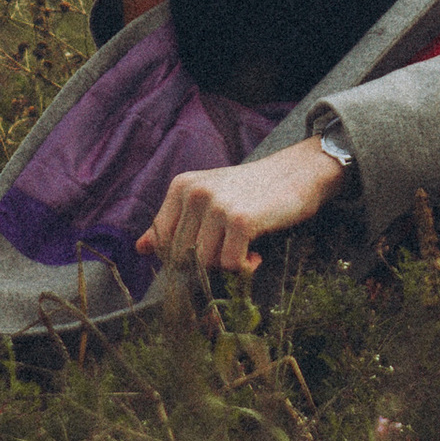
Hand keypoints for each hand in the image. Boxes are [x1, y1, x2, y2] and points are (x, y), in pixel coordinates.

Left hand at [139, 134, 348, 278]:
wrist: (298, 173)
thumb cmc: (252, 191)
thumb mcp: (208, 199)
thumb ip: (174, 222)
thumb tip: (140, 248)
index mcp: (182, 186)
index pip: (162, 240)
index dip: (182, 256)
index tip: (208, 248)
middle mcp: (195, 193)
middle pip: (182, 255)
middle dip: (207, 261)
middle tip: (231, 247)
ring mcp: (216, 205)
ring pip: (204, 262)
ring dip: (227, 264)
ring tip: (244, 247)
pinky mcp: (240, 220)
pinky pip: (230, 265)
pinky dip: (244, 267)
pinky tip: (255, 252)